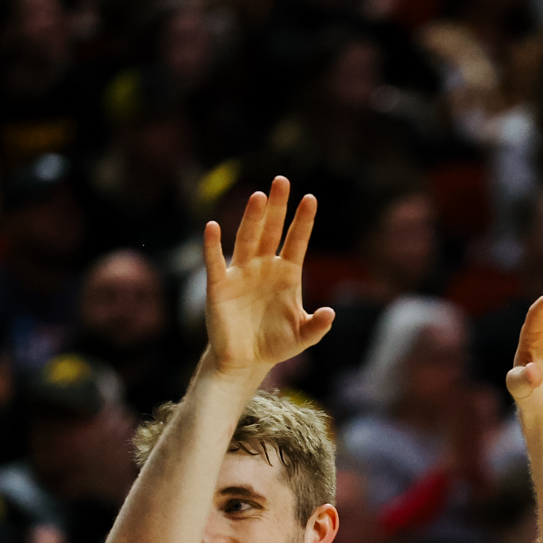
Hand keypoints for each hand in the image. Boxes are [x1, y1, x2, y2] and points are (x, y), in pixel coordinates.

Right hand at [201, 177, 334, 373]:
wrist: (244, 361)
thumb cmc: (275, 343)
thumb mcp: (301, 337)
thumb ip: (317, 326)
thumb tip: (330, 313)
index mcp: (287, 274)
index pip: (296, 241)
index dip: (303, 221)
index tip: (311, 198)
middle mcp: (264, 267)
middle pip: (271, 231)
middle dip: (277, 207)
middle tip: (281, 181)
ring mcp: (241, 273)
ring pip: (247, 239)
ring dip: (252, 219)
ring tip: (257, 197)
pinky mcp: (220, 286)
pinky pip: (215, 261)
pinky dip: (212, 245)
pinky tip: (212, 226)